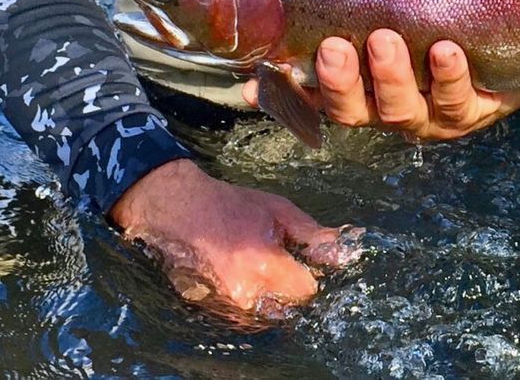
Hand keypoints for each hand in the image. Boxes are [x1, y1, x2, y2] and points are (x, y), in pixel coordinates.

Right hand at [109, 158, 355, 326]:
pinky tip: (242, 274)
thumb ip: (311, 234)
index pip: (307, 291)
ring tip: (257, 265)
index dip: (308, 275)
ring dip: (271, 296)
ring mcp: (227, 304)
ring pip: (267, 314)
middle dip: (291, 288)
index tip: (302, 262)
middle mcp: (246, 291)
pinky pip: (245, 315)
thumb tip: (338, 253)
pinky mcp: (213, 309)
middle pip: (289, 308)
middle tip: (279, 262)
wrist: (181, 211)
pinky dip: (251, 300)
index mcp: (265, 263)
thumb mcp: (277, 209)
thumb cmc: (231, 205)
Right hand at [284, 30, 519, 141]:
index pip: (319, 99)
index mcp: (366, 96)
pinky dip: (450, 75)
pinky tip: (445, 50)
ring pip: (403, 109)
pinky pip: (458, 100)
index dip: (292, 94)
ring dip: (391, 76)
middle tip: (336, 47)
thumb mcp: (393, 27)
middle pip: (356, 111)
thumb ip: (348, 20)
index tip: (269, 76)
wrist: (508, 52)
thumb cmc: (436, 37)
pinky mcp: (473, 111)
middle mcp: (392, 112)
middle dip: (342, 82)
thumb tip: (286, 16)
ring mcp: (431, 117)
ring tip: (386, 39)